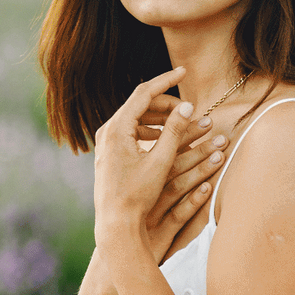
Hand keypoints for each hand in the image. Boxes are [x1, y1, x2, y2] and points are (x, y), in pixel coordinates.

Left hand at [92, 67, 208, 257]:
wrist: (116, 222)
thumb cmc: (137, 194)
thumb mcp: (160, 161)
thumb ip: (174, 131)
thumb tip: (186, 106)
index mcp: (117, 129)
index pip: (143, 94)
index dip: (165, 81)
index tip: (184, 72)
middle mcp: (107, 132)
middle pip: (139, 105)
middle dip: (165, 103)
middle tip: (188, 108)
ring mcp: (106, 142)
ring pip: (135, 119)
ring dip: (159, 118)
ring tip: (180, 122)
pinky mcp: (109, 153)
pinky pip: (131, 132)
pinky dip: (149, 130)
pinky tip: (165, 138)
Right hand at [143, 113, 227, 263]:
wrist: (119, 255)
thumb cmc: (133, 223)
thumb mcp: (144, 198)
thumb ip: (161, 175)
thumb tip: (182, 152)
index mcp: (139, 180)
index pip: (163, 152)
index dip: (184, 135)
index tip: (205, 121)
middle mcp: (145, 194)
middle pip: (172, 166)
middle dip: (197, 147)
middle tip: (219, 134)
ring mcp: (152, 213)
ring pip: (176, 187)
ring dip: (199, 169)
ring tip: (220, 154)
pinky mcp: (160, 233)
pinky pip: (177, 215)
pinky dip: (192, 201)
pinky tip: (207, 188)